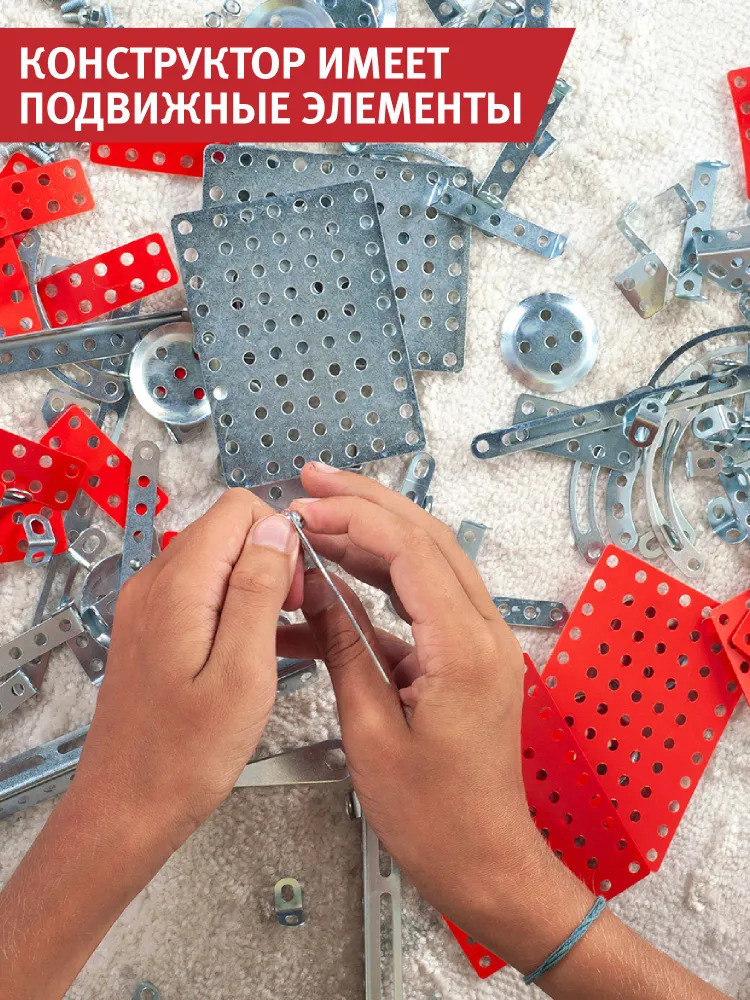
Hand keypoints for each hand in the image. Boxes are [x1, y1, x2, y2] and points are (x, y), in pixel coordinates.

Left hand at [75, 489, 301, 853]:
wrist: (126, 808)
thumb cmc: (183, 756)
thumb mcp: (243, 673)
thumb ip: (260, 591)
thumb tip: (277, 528)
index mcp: (178, 586)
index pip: (238, 508)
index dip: (280, 537)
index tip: (299, 587)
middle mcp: (154, 584)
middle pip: (228, 531)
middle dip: (272, 561)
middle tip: (292, 618)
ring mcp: (149, 606)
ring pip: (218, 562)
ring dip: (257, 587)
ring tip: (276, 639)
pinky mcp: (152, 628)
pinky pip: (202, 594)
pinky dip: (235, 609)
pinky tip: (254, 649)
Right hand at [279, 463, 593, 970]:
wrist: (486, 863)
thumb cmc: (436, 818)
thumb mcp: (373, 734)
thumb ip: (345, 651)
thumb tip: (317, 591)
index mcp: (466, 648)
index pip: (411, 551)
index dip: (353, 519)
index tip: (304, 509)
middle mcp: (484, 633)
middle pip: (427, 539)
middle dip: (368, 503)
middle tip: (314, 480)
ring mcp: (480, 642)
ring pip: (428, 562)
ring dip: (375, 533)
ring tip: (322, 513)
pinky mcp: (466, 657)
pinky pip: (423, 600)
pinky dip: (381, 580)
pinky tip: (340, 573)